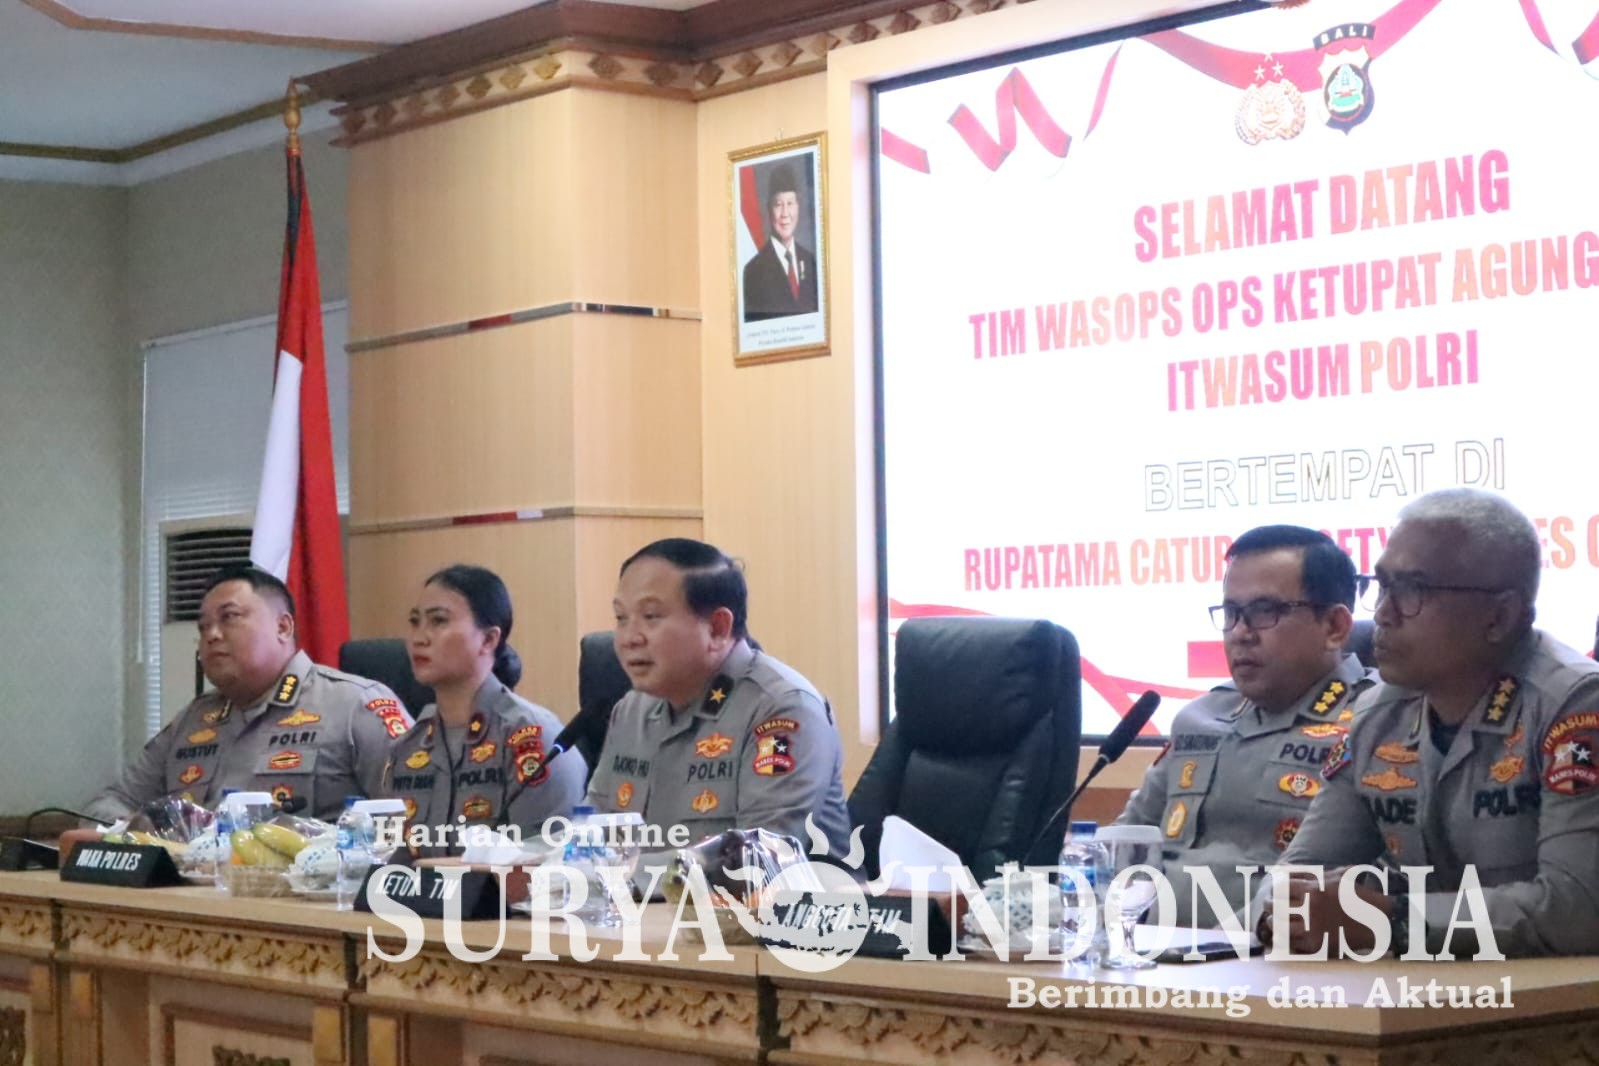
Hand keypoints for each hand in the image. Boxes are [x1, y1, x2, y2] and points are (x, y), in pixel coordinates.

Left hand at [1263, 868, 1390, 955]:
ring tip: (1273, 921)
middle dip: (1270, 906)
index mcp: (1312, 888)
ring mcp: (1312, 927)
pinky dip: (1285, 939)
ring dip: (1274, 923)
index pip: (1279, 888)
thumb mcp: (1336, 876)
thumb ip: (1311, 872)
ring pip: (1279, 926)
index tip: (1273, 892)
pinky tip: (1285, 936)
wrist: (1379, 920)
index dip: (1273, 890)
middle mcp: (1309, 907)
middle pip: (1275, 906)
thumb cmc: (1358, 895)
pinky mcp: (1316, 945)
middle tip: (1269, 906)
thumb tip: (1285, 869)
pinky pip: (1291, 943)